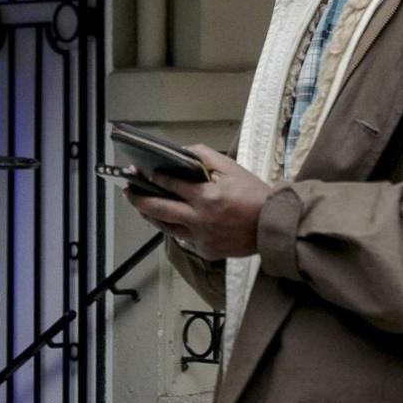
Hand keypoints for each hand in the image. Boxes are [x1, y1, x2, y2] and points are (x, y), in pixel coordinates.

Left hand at [124, 144, 270, 259]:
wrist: (274, 226)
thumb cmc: (256, 194)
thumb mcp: (233, 168)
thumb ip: (206, 157)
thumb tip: (184, 152)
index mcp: (206, 196)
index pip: (170, 183)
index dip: (153, 176)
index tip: (141, 171)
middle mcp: (198, 219)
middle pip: (158, 209)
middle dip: (138, 199)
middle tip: (128, 191)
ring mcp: (200, 238)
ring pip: (165, 227)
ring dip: (150, 215)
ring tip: (141, 206)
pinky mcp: (206, 251)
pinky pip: (183, 239)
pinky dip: (175, 228)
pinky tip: (169, 220)